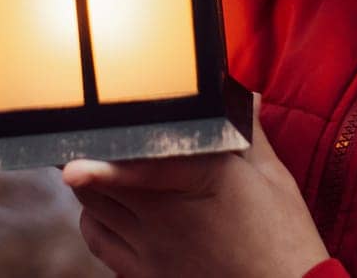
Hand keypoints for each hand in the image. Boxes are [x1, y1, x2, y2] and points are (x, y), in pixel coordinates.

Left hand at [63, 94, 329, 277]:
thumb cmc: (283, 237)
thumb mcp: (272, 179)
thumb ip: (248, 134)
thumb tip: (242, 97)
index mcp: (202, 179)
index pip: (145, 168)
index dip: (105, 168)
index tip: (73, 167)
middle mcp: (167, 215)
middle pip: (104, 183)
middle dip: (91, 155)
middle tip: (83, 131)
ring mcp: (151, 249)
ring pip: (94, 210)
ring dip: (89, 184)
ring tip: (90, 160)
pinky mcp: (145, 274)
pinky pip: (100, 243)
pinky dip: (92, 220)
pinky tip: (103, 208)